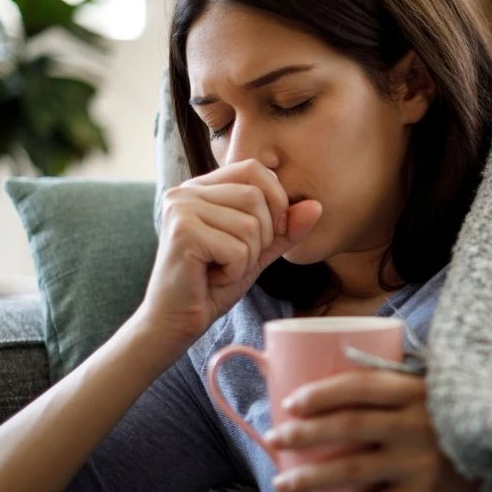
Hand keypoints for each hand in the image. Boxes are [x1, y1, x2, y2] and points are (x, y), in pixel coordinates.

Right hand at [137, 159, 321, 350]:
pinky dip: (234, 271)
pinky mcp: (182, 232)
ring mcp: (181, 208)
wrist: (175, 321)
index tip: (269, 234)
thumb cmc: (213, 284)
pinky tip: (212, 278)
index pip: (255, 170)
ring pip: (249, 225)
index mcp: (203, 187)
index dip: (275, 200)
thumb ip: (286, 229)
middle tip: (234, 260)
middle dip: (261, 237)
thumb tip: (317, 206)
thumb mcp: (258, 251)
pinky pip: (237, 248)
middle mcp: (187, 190)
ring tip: (221, 269)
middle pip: (256, 197)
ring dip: (247, 258)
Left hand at [264, 370, 481, 491]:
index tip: (291, 402)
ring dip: (312, 477)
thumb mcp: (438, 389)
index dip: (322, 393)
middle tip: (274, 439)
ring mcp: (421, 462)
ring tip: (284, 482)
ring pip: (353, 470)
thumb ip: (400, 381)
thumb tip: (343, 365)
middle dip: (304, 433)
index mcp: (419, 391)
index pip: (361, 386)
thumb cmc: (463, 418)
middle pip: (349, 426)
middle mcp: (417, 424)